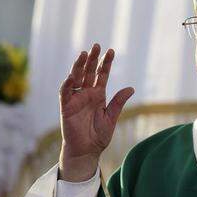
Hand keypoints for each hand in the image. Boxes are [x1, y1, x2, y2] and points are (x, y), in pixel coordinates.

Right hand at [58, 43, 134, 181]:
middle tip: (96, 45)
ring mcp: (76, 99)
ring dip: (79, 66)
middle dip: (92, 59)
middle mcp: (86, 94)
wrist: (87, 151)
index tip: (111, 51)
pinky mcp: (66, 107)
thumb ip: (118, 102)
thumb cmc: (98, 136)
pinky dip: (67, 84)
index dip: (105, 63)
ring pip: (76, 78)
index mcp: (98, 95)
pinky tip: (72, 75)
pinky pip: (65, 93)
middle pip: (89, 72)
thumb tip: (131, 88)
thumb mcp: (111, 118)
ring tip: (84, 54)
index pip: (101, 75)